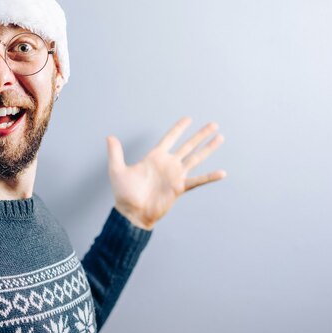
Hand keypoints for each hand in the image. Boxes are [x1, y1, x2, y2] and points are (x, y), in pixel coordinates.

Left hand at [107, 116, 225, 229]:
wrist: (132, 213)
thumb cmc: (124, 194)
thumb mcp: (117, 170)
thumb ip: (115, 153)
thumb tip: (109, 136)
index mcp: (155, 157)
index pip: (170, 138)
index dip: (179, 128)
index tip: (188, 118)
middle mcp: (168, 164)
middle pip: (188, 145)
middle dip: (200, 135)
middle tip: (213, 124)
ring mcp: (175, 176)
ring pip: (195, 158)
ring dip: (208, 148)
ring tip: (220, 138)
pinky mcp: (179, 188)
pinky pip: (198, 181)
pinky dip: (210, 177)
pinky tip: (222, 172)